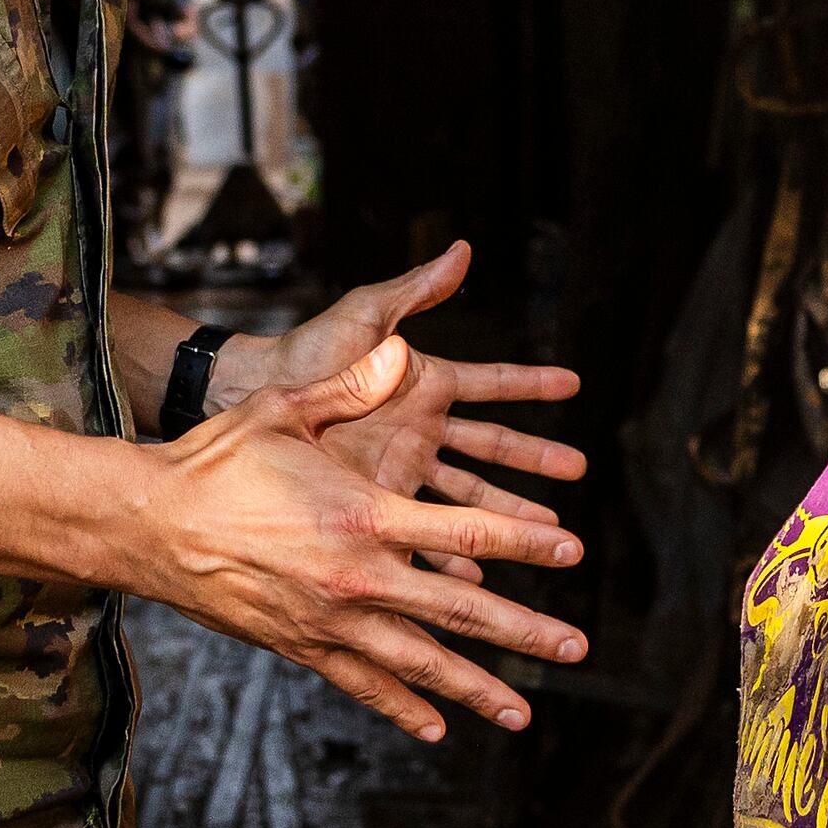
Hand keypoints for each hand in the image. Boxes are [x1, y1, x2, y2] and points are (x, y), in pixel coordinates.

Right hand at [139, 337, 585, 743]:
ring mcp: (330, 620)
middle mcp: (357, 577)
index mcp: (364, 514)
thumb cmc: (216, 459)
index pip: (467, 529)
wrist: (148, 526)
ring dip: (476, 688)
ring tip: (522, 712)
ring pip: (420, 662)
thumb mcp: (286, 409)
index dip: (526, 541)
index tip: (574, 551)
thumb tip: (405, 352)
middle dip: (525, 630)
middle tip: (577, 648)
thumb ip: (353, 386)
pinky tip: (435, 726)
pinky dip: (402, 705)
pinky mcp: (300, 646)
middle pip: (460, 609)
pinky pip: (362, 683)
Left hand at [248, 243, 587, 523]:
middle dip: (536, 459)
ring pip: (469, 497)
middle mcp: (420, 429)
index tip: (573, 383)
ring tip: (547, 533)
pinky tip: (477, 576)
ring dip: (507, 516)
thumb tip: (462, 251)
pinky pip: (422, 533)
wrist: (248, 396)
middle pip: (493, 448)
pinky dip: (451, 556)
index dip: (531, 383)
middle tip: (578, 468)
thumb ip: (416, 291)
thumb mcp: (366, 315)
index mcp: (424, 385)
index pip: (491, 384)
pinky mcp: (377, 501)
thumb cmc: (305, 350)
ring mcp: (401, 468)